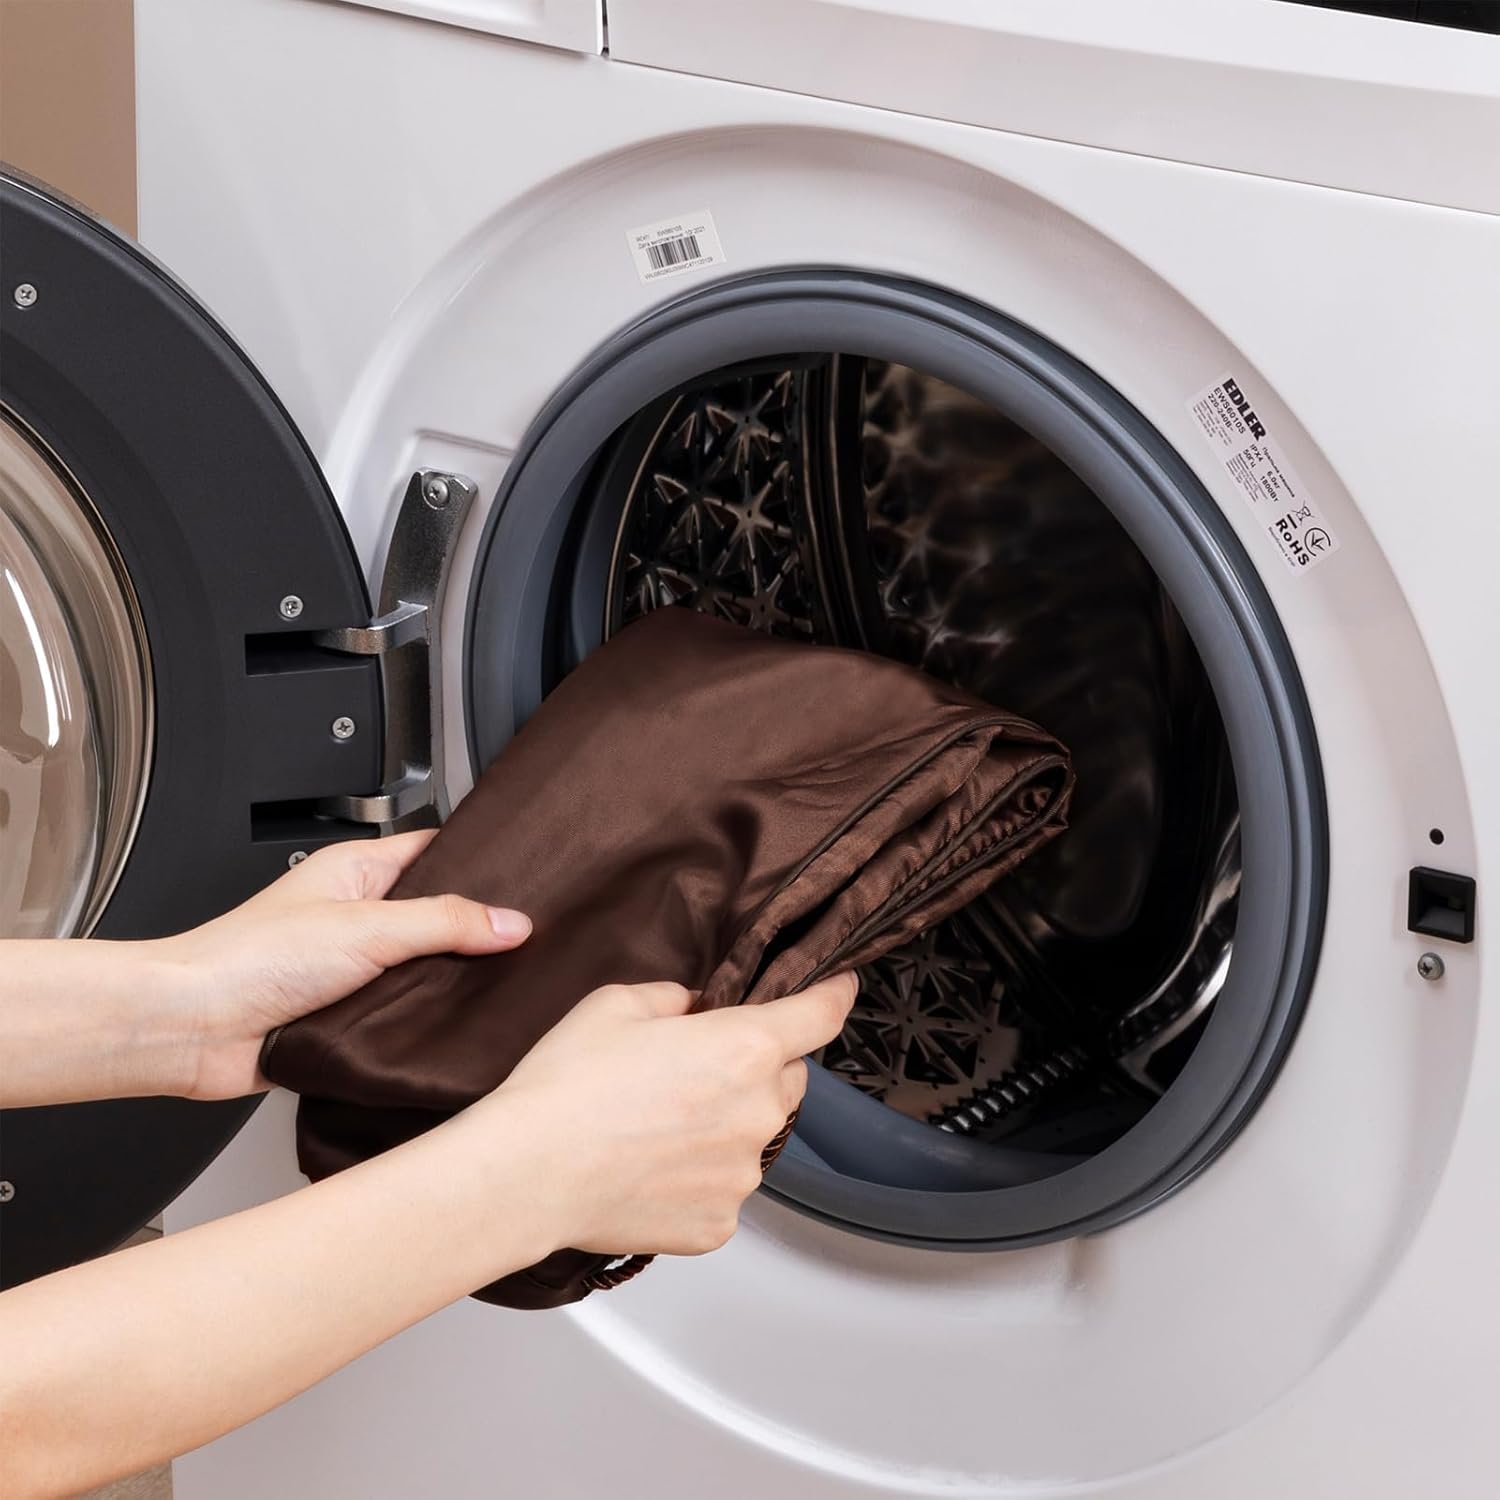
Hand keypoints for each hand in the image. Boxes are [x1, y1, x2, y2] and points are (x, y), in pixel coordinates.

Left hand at [157, 832, 530, 1100]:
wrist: (192, 1028)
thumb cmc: (247, 959)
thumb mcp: (367, 927)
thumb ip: (445, 923)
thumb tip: (510, 922)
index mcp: (357, 871)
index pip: (436, 850)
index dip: (482, 860)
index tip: (528, 875)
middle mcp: (356, 915)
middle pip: (437, 915)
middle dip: (475, 931)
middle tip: (523, 940)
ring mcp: (353, 968)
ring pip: (423, 970)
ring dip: (447, 983)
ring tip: (495, 985)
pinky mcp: (347, 1017)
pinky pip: (402, 1016)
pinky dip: (423, 1023)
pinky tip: (450, 1028)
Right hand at [470, 973, 857, 1258]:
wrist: (526, 1173)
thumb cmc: (567, 1085)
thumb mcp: (617, 1004)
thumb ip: (675, 999)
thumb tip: (695, 1011)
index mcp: (745, 1047)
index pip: (821, 1015)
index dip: (833, 995)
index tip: (838, 988)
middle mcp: (758, 1112)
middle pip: (786, 1080)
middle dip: (754, 1069)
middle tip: (691, 1072)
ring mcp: (742, 1176)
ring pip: (752, 1138)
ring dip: (723, 1127)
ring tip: (654, 1128)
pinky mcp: (719, 1223)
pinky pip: (724, 1190)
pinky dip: (699, 1178)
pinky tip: (649, 1168)